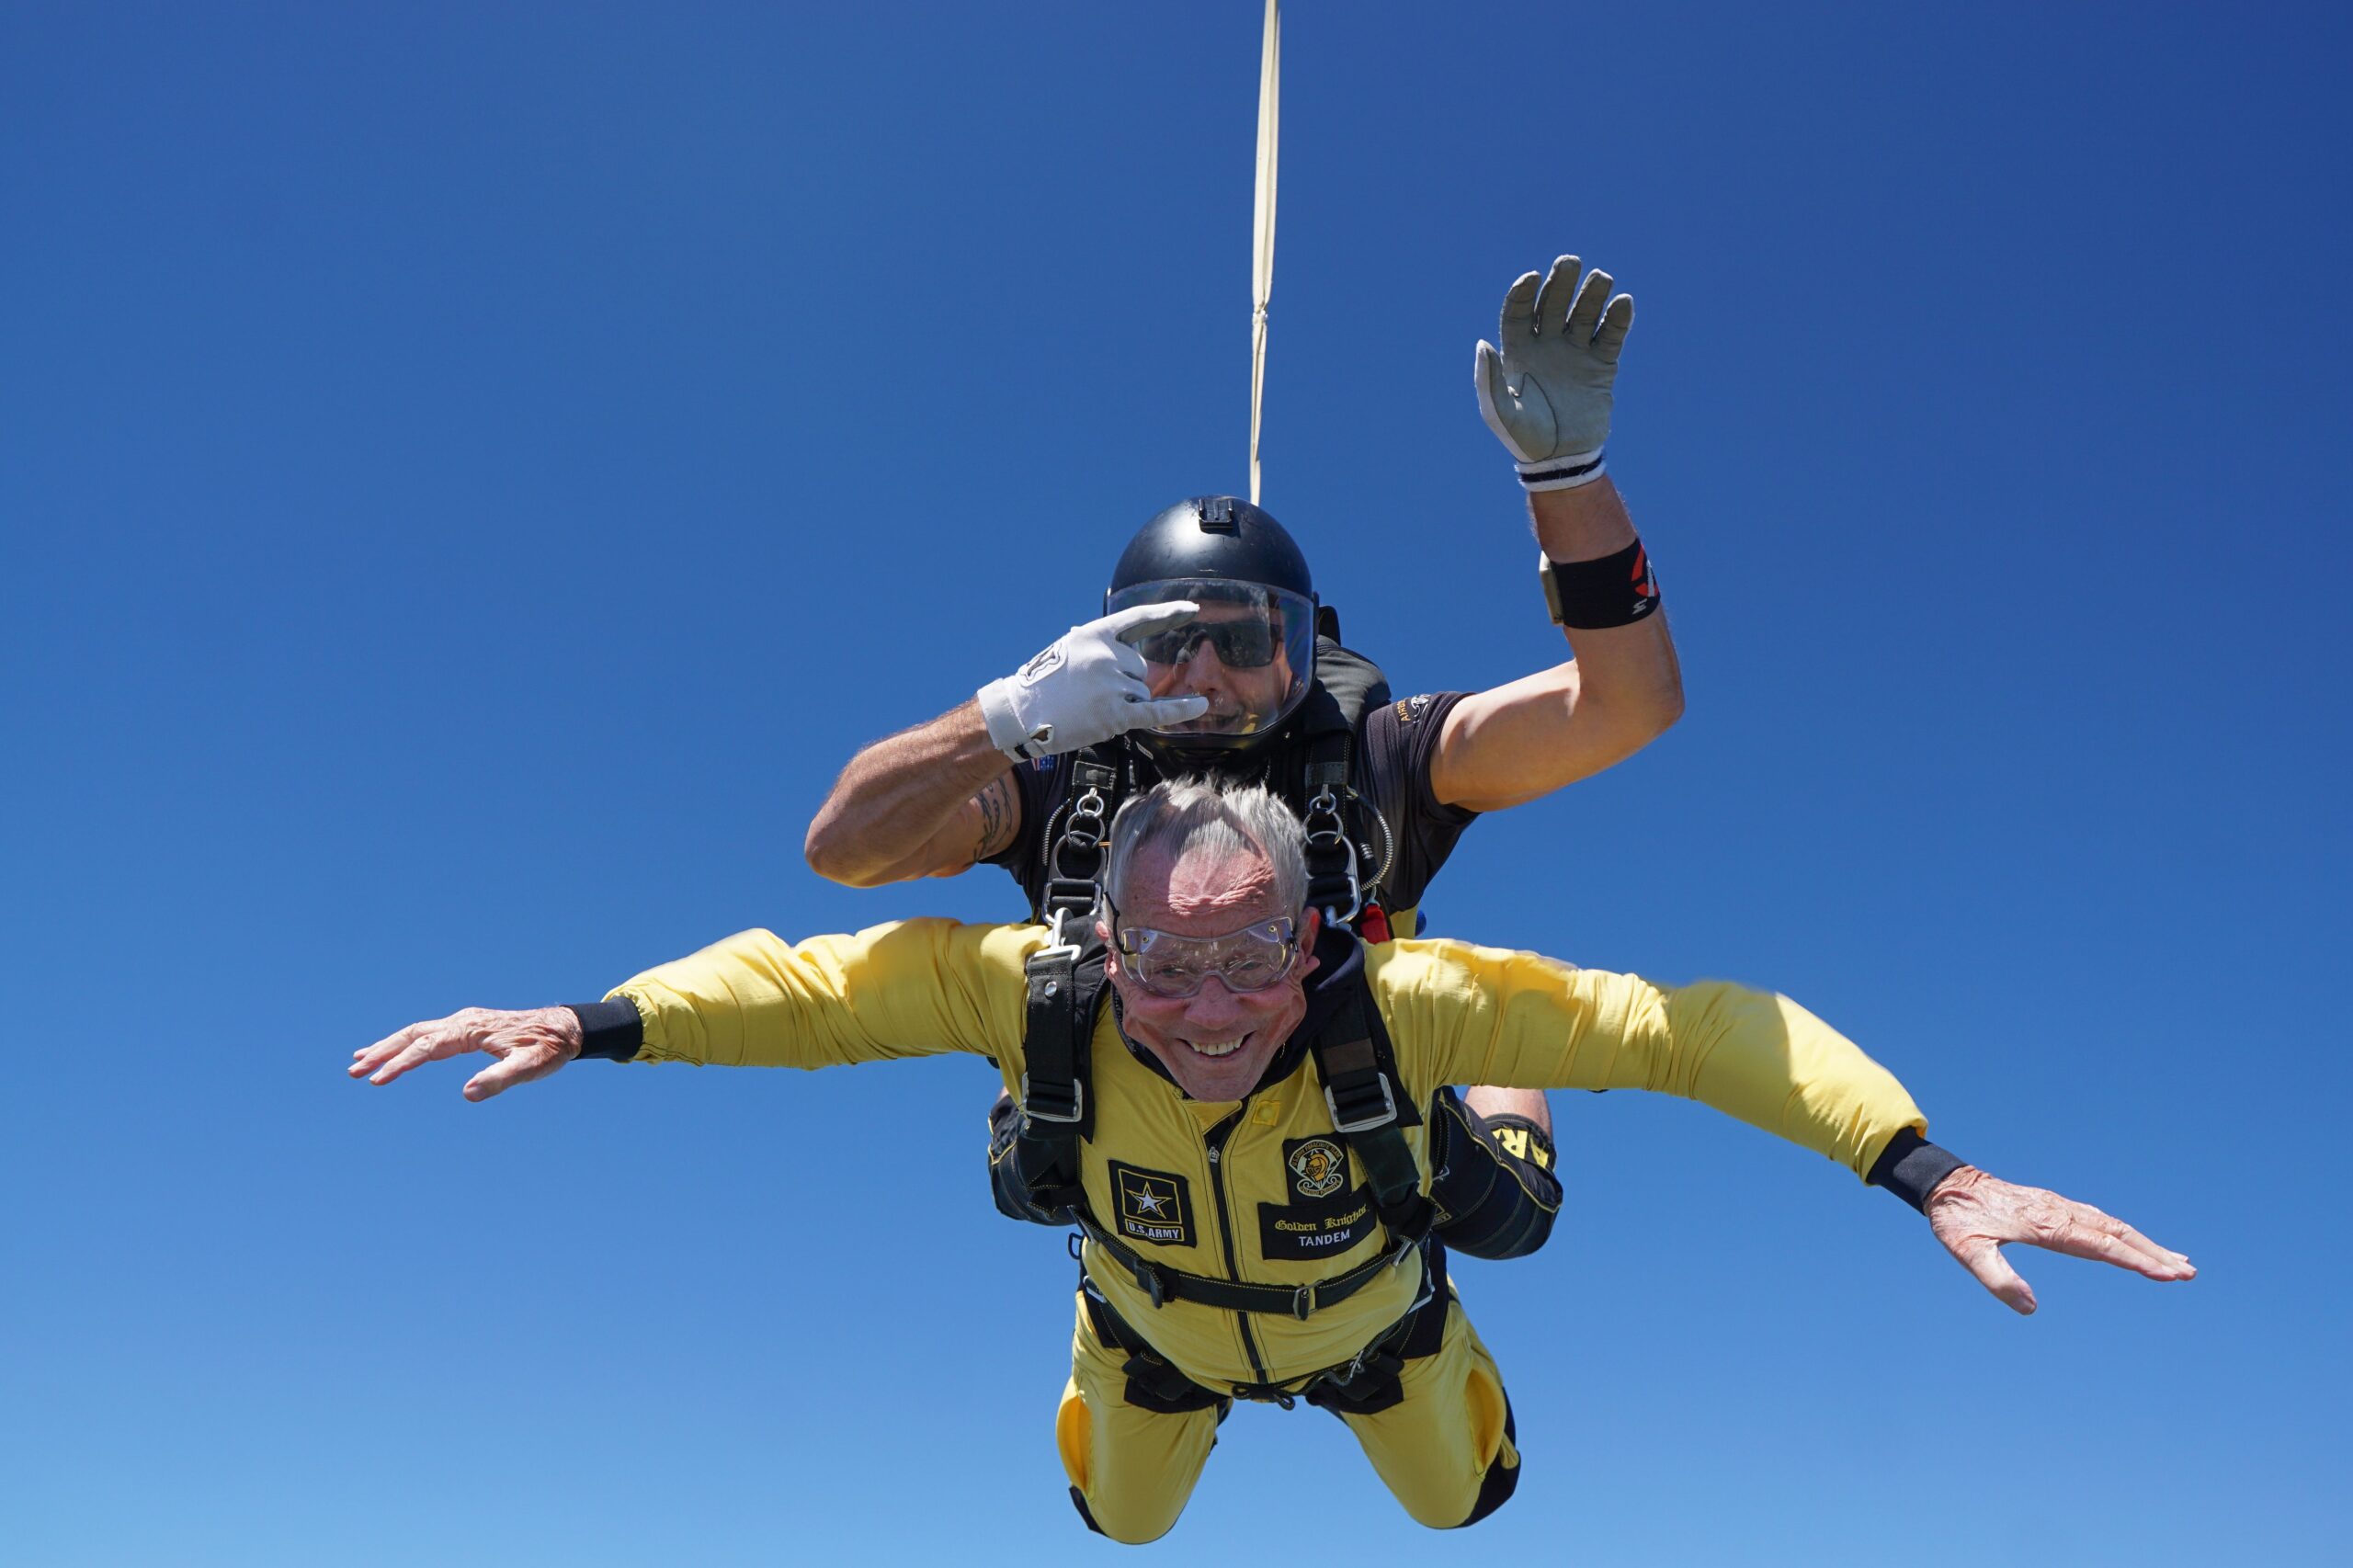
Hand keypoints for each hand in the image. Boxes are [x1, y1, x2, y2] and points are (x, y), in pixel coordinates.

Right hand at [349, 1005, 582, 1100]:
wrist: (565, 1028)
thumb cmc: (548, 1049)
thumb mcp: (529, 1067)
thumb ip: (500, 1079)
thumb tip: (467, 1094)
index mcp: (471, 1029)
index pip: (426, 1048)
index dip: (400, 1064)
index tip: (377, 1081)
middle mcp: (463, 1021)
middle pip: (413, 1035)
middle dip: (382, 1052)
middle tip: (353, 1071)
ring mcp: (463, 1022)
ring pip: (417, 1032)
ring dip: (389, 1046)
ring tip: (360, 1061)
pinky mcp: (467, 1027)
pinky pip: (429, 1033)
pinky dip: (407, 1041)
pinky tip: (395, 1051)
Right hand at [975, 602, 1211, 759]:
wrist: (1019, 713)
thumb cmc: (1041, 683)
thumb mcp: (1065, 649)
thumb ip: (1096, 644)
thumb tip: (1122, 640)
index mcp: (1094, 634)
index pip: (1139, 619)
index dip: (1168, 614)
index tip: (1192, 609)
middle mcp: (1106, 656)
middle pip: (1139, 668)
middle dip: (1123, 681)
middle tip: (1090, 692)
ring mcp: (1111, 685)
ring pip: (1141, 692)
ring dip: (1123, 702)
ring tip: (1090, 707)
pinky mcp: (1115, 714)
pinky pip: (1155, 711)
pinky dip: (1180, 709)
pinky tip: (1200, 705)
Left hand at [1475, 255, 1632, 486]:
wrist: (1561, 461)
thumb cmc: (1524, 438)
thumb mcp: (1499, 413)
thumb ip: (1488, 380)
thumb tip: (1483, 343)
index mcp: (1519, 352)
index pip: (1520, 311)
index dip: (1525, 292)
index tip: (1533, 277)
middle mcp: (1547, 346)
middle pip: (1554, 303)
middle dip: (1561, 282)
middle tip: (1571, 262)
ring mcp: (1575, 353)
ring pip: (1585, 313)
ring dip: (1593, 293)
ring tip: (1602, 278)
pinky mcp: (1600, 366)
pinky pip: (1611, 335)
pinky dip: (1619, 319)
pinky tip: (1623, 304)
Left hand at [1925, 1166, 2195, 1314]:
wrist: (1945, 1184)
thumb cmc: (1956, 1220)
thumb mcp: (1967, 1251)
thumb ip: (1997, 1279)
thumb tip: (2031, 1309)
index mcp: (2047, 1225)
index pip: (2102, 1246)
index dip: (2136, 1261)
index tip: (2168, 1275)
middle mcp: (2060, 1213)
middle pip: (2117, 1234)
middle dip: (2154, 1254)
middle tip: (2189, 1274)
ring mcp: (2059, 1207)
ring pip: (2111, 1225)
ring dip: (2145, 1243)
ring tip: (2177, 1261)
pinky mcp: (2053, 1205)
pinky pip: (2098, 1219)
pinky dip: (2123, 1232)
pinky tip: (2133, 1241)